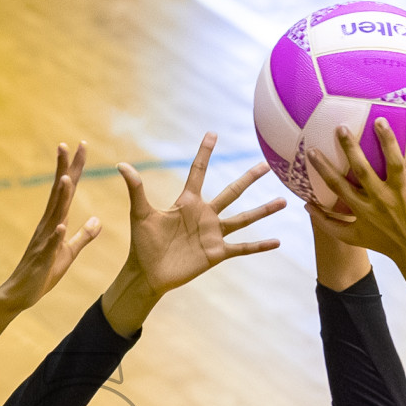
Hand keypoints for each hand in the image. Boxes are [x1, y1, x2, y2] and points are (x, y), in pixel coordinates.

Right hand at [0, 142, 100, 358]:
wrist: (20, 294)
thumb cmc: (43, 273)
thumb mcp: (68, 253)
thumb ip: (83, 236)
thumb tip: (97, 220)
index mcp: (55, 222)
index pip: (67, 190)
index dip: (74, 169)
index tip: (81, 146)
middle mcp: (47, 225)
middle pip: (58, 193)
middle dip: (64, 169)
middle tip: (68, 144)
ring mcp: (43, 241)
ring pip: (53, 214)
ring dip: (59, 197)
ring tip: (66, 178)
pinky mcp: (42, 259)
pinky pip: (49, 245)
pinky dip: (55, 235)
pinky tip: (60, 225)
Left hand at [102, 132, 284, 332]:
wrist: (147, 273)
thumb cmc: (142, 243)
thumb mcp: (140, 213)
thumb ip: (136, 189)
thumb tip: (122, 165)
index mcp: (187, 202)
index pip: (199, 172)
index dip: (205, 153)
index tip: (213, 133)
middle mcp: (204, 215)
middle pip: (232, 191)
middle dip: (249, 178)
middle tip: (267, 164)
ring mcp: (213, 234)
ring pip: (244, 218)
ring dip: (263, 211)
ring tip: (283, 200)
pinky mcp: (216, 253)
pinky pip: (242, 247)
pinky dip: (259, 245)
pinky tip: (277, 241)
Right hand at [306, 120, 405, 272]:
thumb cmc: (382, 243)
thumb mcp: (351, 237)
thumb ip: (327, 223)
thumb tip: (306, 205)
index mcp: (361, 209)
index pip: (337, 186)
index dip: (323, 168)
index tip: (311, 151)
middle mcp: (380, 200)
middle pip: (362, 171)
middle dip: (350, 148)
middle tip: (341, 128)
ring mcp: (402, 193)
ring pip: (394, 163)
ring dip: (387, 141)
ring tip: (379, 120)